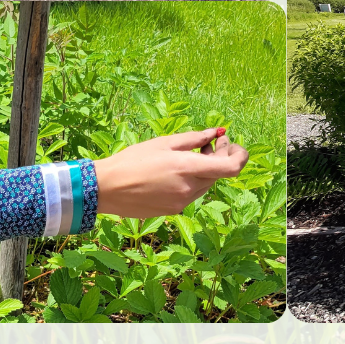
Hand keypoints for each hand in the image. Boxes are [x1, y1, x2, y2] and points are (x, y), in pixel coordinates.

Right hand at [91, 129, 247, 218]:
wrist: (104, 188)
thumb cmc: (132, 160)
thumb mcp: (164, 143)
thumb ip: (194, 139)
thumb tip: (216, 133)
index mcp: (189, 169)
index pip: (232, 168)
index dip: (240, 156)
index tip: (232, 144)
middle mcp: (189, 189)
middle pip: (219, 174)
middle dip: (220, 157)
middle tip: (209, 142)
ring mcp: (182, 202)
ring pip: (206, 184)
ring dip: (207, 170)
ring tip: (190, 156)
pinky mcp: (173, 211)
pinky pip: (192, 194)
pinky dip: (193, 181)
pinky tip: (177, 172)